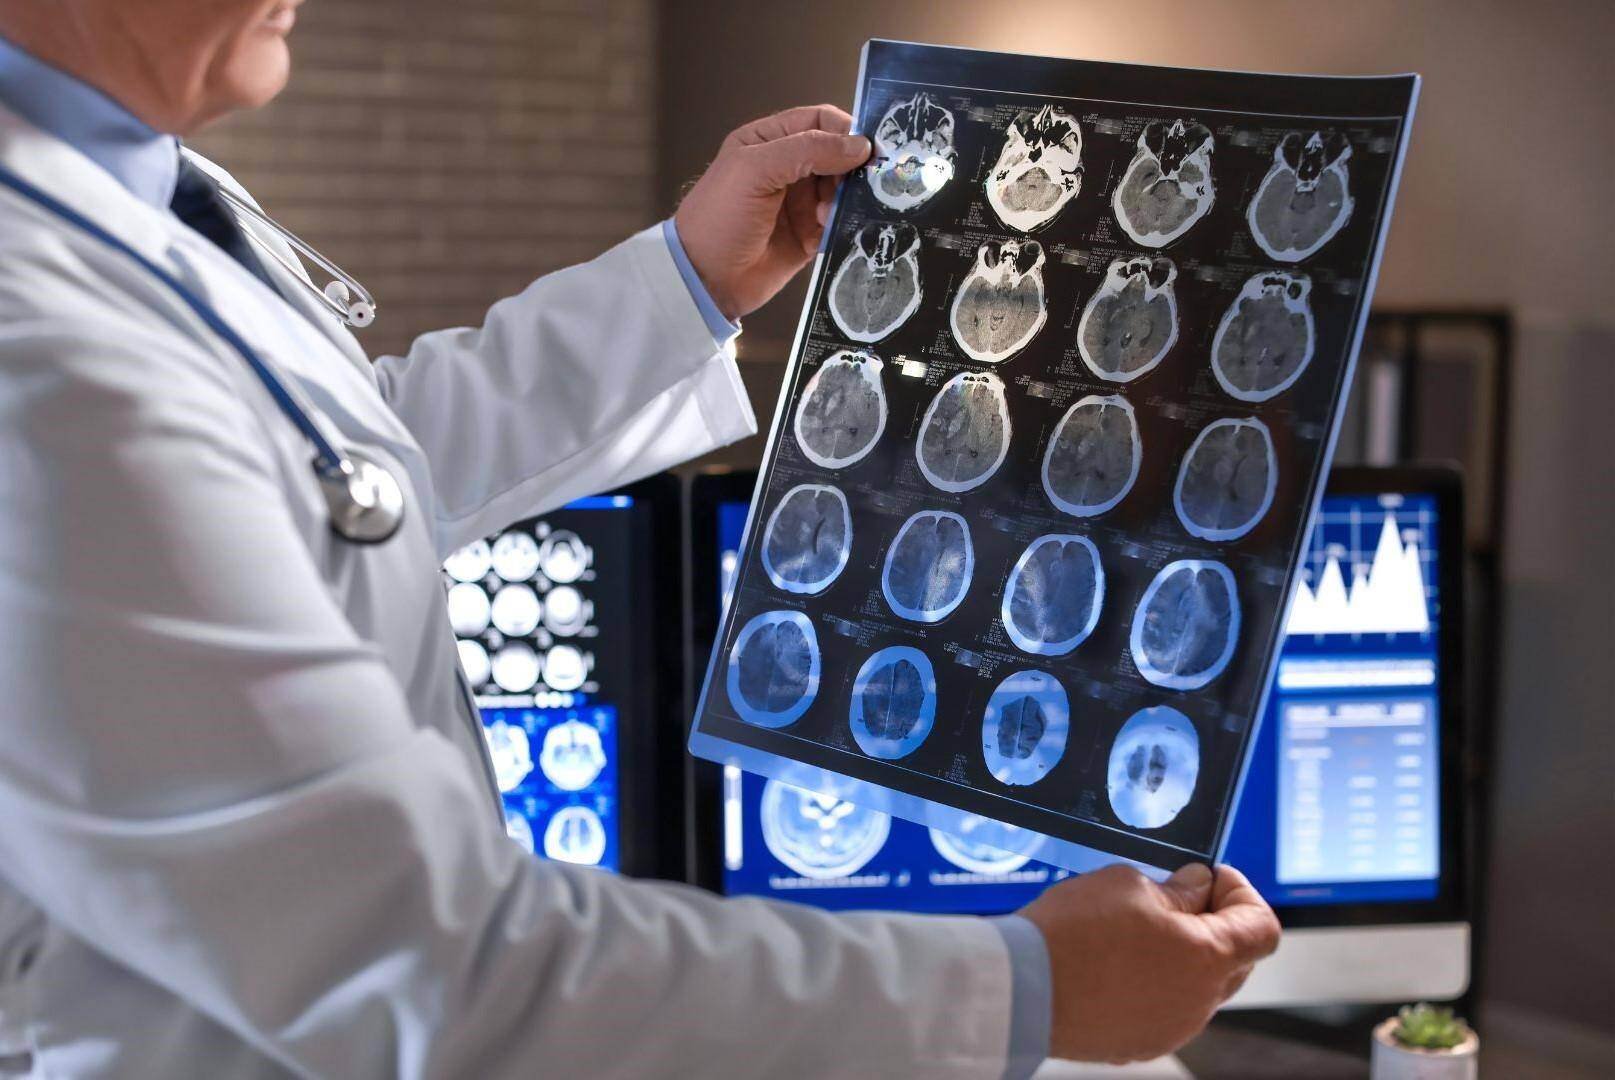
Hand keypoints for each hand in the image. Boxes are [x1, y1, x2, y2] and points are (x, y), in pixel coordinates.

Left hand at [674, 105, 869, 319]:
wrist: (705, 280)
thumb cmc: (718, 218)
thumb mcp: (755, 169)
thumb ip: (807, 149)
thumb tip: (859, 144)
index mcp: (768, 141)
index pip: (819, 120)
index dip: (845, 129)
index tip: (866, 147)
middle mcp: (786, 167)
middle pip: (837, 154)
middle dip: (850, 168)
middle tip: (854, 184)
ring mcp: (799, 202)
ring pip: (842, 189)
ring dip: (844, 199)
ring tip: (825, 214)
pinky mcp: (808, 235)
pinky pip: (839, 222)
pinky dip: (841, 224)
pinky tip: (825, 230)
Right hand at [1020, 863, 1280, 1063]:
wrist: (1023, 988)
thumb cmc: (1074, 934)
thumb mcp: (1130, 884)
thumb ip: (1178, 888)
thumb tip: (1196, 888)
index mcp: (1209, 958)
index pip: (1262, 926)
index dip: (1241, 893)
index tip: (1211, 878)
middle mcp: (1200, 1003)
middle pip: (1234, 959)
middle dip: (1212, 922)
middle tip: (1171, 896)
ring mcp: (1172, 1028)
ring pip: (1197, 986)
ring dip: (1181, 957)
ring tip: (1134, 932)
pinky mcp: (1141, 1043)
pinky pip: (1166, 1008)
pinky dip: (1154, 985)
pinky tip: (1116, 964)